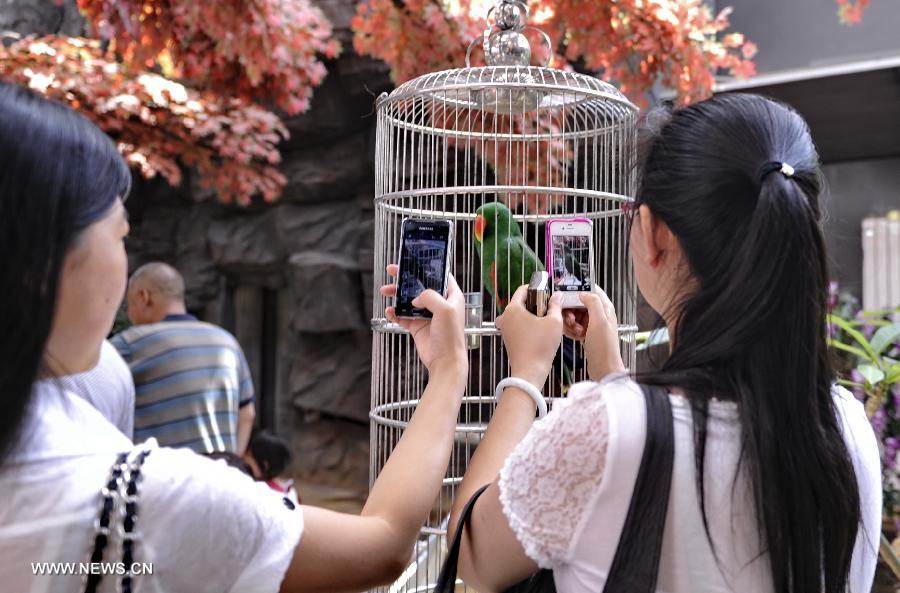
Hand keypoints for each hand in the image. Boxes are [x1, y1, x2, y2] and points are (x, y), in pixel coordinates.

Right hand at [381, 265, 466, 379]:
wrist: (444, 361)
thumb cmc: (451, 336)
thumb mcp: (444, 309)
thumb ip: (429, 296)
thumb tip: (415, 298)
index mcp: (451, 296)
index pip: (440, 276)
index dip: (427, 267)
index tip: (414, 260)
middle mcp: (439, 304)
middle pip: (420, 285)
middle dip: (406, 278)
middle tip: (393, 270)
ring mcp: (427, 315)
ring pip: (409, 300)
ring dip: (397, 295)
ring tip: (385, 290)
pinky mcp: (417, 327)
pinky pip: (403, 316)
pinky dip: (395, 313)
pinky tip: (389, 311)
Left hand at [495, 285, 563, 387]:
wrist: (530, 372)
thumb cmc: (540, 347)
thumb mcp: (554, 322)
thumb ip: (556, 305)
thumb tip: (557, 296)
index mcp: (513, 309)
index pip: (524, 289)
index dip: (538, 288)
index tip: (548, 293)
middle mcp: (505, 316)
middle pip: (523, 301)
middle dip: (538, 303)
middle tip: (550, 311)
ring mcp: (505, 328)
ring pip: (522, 314)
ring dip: (535, 315)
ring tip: (547, 323)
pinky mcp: (508, 338)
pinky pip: (519, 324)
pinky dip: (530, 325)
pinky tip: (541, 333)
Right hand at [562, 286, 625, 379]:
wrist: (604, 368)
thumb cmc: (604, 347)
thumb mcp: (599, 321)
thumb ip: (593, 303)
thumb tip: (584, 292)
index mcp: (605, 308)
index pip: (592, 290)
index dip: (579, 290)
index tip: (567, 294)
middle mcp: (600, 314)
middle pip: (580, 303)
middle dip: (572, 310)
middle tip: (570, 319)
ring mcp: (593, 324)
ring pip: (576, 314)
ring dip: (571, 321)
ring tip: (575, 331)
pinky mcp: (588, 333)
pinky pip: (575, 325)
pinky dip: (573, 330)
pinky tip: (575, 336)